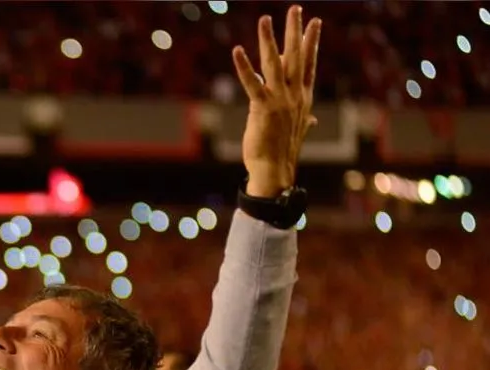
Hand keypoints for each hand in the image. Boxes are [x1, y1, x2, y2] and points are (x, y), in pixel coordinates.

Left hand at [232, 6, 321, 197]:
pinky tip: (237, 50)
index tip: (315, 22)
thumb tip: (311, 119)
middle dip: (296, 31)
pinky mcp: (263, 108)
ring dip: (269, 40)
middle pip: (297, 56)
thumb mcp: (297, 131)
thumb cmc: (283, 151)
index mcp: (303, 97)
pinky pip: (252, 82)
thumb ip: (304, 119)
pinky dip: (244, 66)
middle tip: (296, 9)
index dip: (312, 42)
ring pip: (275, 63)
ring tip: (265, 19)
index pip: (310, 63)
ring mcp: (280, 100)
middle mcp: (294, 95)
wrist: (275, 170)